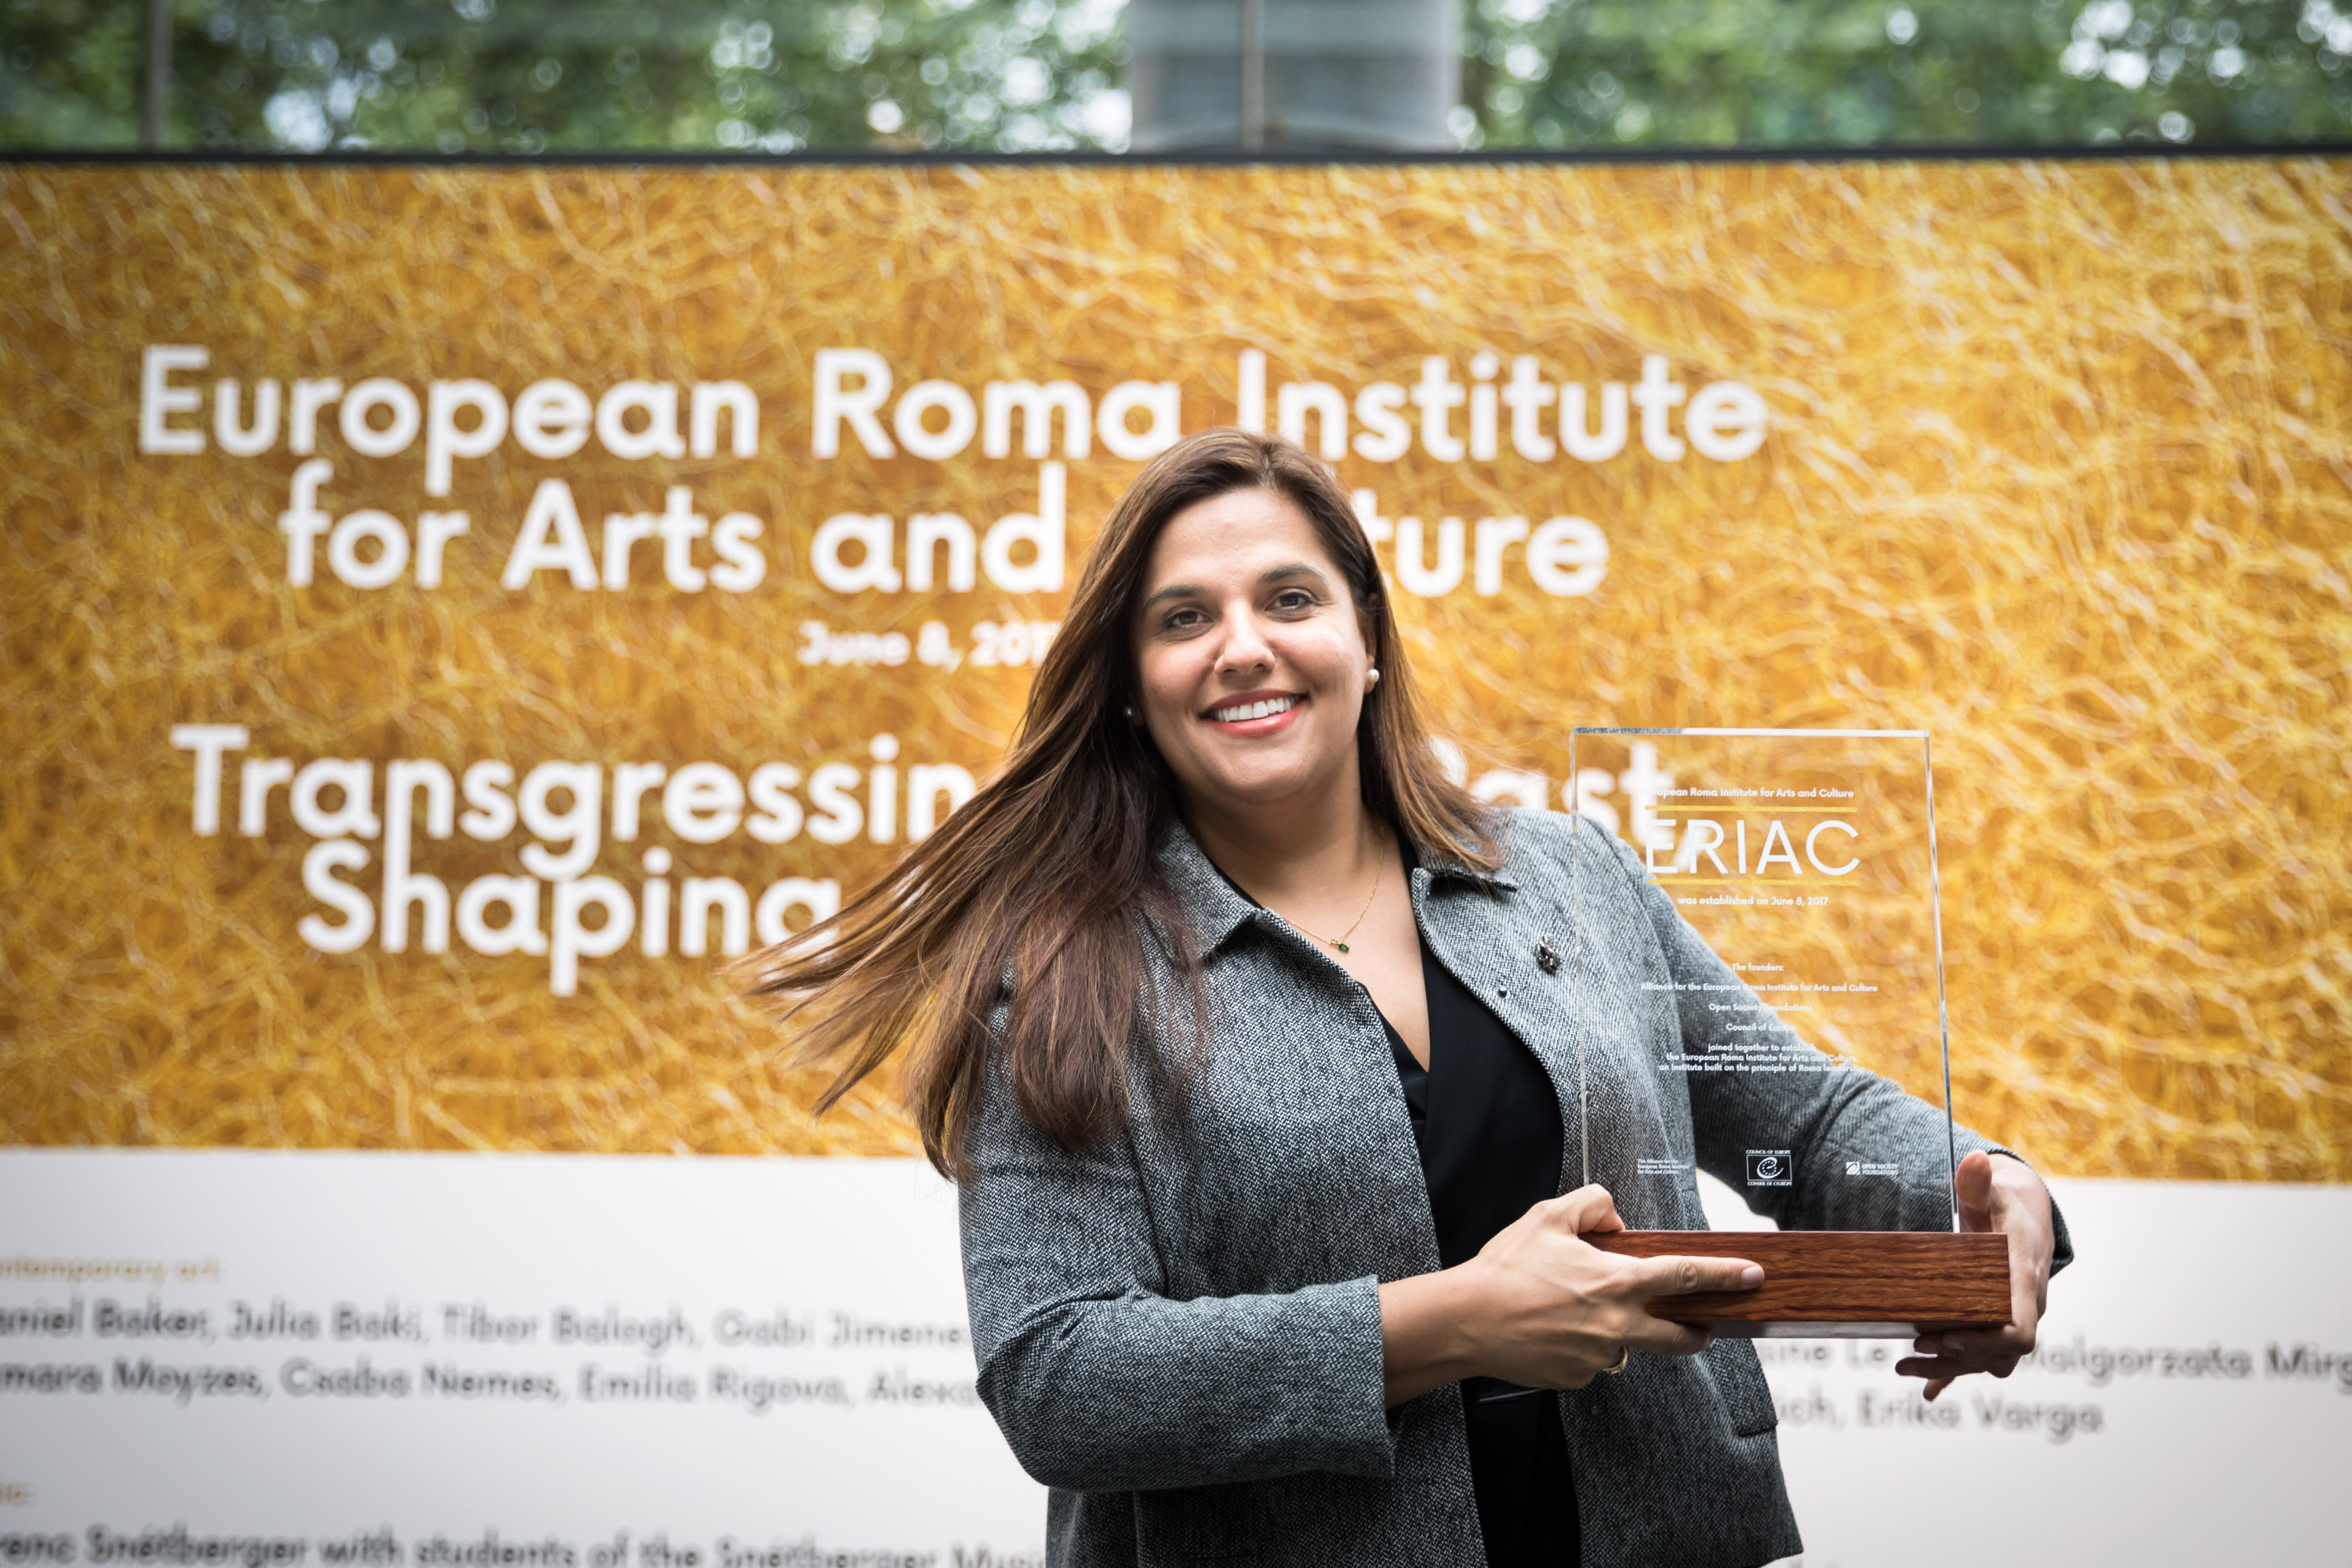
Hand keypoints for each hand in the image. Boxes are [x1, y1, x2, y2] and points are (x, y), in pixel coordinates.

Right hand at [1378, 1184, 1763, 1404]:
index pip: (1683, 1278)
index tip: (1753, 1275)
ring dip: (1616, 1331)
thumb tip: (1616, 1222)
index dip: (1724, 1276)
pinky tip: (1551, 1331)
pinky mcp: (1578, 1378)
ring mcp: (1599, 1357)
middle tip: (1704, 1326)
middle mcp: (1616, 1325)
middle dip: (1699, 1332)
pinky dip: (1582, 1347)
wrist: (1467, 1320)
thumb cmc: (1505, 1269)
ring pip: (1626, 1346)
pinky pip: (1594, 1362)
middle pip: (1679, 1337)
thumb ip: (1592, 1206)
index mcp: (1615, 1282)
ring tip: (1569, 1312)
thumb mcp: (1547, 1217)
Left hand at [1896, 1151, 2054, 1400]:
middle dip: (1960, 1356)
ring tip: (1903, 1364)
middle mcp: (2025, 1307)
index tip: (1949, 1336)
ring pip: (1988, 1362)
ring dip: (1948, 1368)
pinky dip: (1952, 1375)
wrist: (2027, 1216)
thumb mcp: (1993, 1190)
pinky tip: (1927, 1391)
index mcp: (2024, 1278)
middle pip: (2000, 1354)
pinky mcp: (1995, 1326)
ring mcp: (2012, 1320)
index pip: (2019, 1330)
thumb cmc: (2006, 1204)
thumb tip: (1974, 1160)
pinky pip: (1978, 1360)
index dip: (1987, 1342)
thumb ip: (1978, 1181)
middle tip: (1916, 1346)